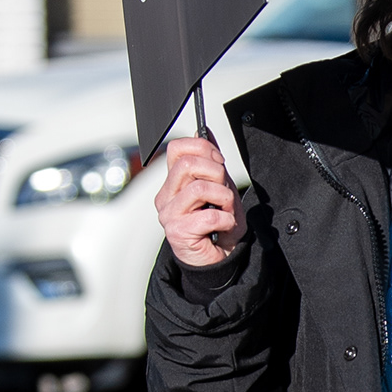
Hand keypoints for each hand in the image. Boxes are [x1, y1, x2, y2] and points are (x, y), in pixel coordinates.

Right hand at [156, 134, 247, 268]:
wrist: (218, 260)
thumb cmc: (218, 227)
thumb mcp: (220, 188)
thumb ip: (211, 161)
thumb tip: (205, 131)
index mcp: (173, 183)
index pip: (177, 149)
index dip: (202, 149)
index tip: (219, 162)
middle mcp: (166, 197)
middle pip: (189, 165)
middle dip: (217, 174)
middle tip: (225, 192)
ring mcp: (169, 214)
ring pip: (199, 188)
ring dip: (225, 198)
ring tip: (226, 211)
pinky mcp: (178, 232)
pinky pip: (209, 215)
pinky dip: (226, 219)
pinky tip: (224, 226)